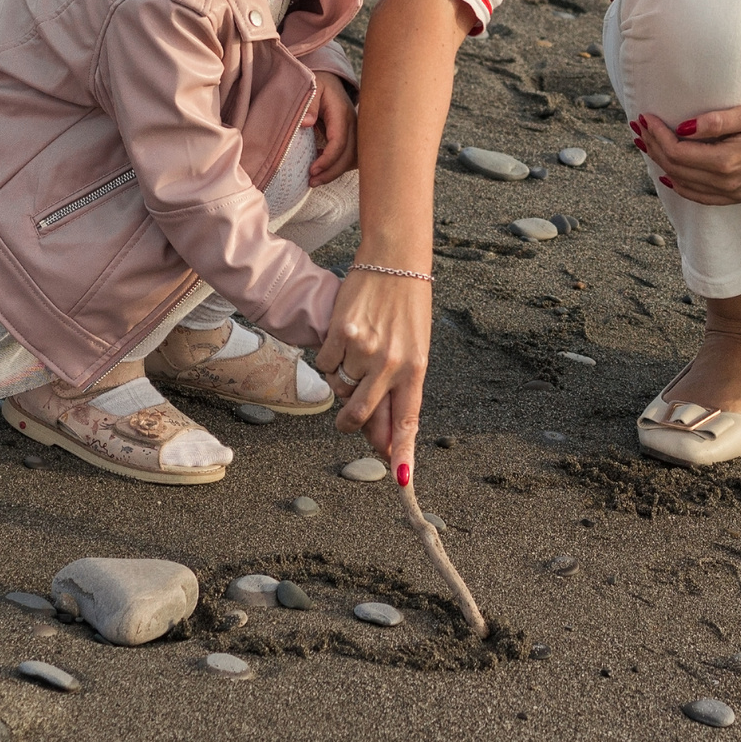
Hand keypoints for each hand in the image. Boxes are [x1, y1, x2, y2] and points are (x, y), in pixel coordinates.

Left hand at [307, 71, 357, 185]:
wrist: (331, 79)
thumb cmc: (318, 84)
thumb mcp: (311, 87)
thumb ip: (309, 104)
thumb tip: (307, 123)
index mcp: (341, 113)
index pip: (340, 142)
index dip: (327, 159)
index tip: (312, 170)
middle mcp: (353, 124)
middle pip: (349, 155)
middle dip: (331, 172)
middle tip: (312, 182)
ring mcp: (355, 131)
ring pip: (353, 159)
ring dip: (336, 172)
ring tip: (316, 180)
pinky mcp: (353, 136)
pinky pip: (350, 156)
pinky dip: (339, 166)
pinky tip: (323, 169)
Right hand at [318, 265, 430, 479]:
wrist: (395, 261)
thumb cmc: (407, 308)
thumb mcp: (415, 349)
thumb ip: (399, 388)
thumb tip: (381, 432)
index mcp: (416, 370)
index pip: (407, 421)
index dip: (402, 454)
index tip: (401, 480)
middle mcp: (392, 363)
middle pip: (362, 416)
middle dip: (350, 426)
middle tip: (346, 423)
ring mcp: (365, 349)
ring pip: (339, 387)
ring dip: (341, 380)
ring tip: (355, 353)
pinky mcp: (342, 332)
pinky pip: (324, 364)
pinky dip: (328, 358)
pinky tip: (342, 339)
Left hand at [633, 99, 740, 205]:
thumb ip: (713, 122)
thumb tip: (682, 129)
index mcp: (726, 163)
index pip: (677, 152)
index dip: (657, 134)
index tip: (645, 117)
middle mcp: (728, 184)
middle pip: (676, 169)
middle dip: (653, 147)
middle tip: (638, 128)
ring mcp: (735, 193)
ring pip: (685, 185)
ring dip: (663, 166)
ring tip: (646, 146)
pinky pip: (702, 197)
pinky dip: (682, 186)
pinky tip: (672, 176)